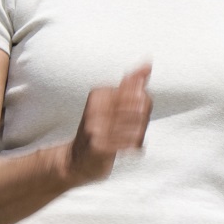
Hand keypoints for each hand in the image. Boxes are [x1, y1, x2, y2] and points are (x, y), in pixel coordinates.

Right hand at [68, 65, 151, 182]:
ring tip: (128, 141)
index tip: (133, 115)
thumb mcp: (110, 104)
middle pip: (140, 109)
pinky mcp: (99, 147)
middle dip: (142, 122)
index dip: (144, 107)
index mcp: (99, 95)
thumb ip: (130, 84)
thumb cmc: (99, 130)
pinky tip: (129, 150)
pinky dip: (135, 148)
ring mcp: (96, 129)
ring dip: (138, 137)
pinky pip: (131, 144)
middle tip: (132, 130)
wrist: (75, 161)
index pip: (140, 94)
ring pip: (138, 128)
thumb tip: (148, 62)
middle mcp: (95, 110)